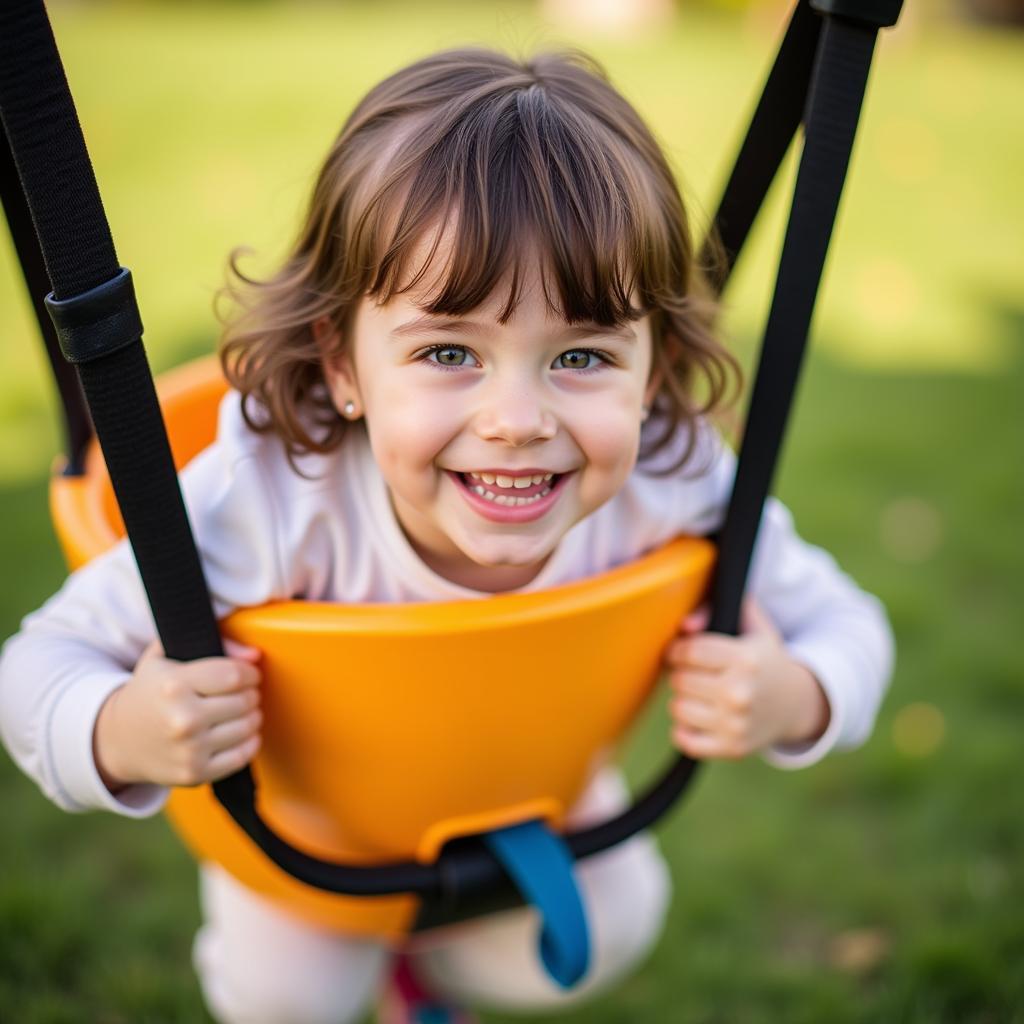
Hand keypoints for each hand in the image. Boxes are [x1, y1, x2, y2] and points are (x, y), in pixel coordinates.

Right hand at [93, 638, 262, 790]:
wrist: (117, 740)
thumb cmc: (150, 691)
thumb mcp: (166, 655)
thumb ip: (216, 643)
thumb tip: (255, 654)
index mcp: (174, 685)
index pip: (235, 675)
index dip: (250, 672)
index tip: (249, 674)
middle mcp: (183, 719)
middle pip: (245, 700)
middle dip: (251, 693)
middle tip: (245, 692)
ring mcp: (189, 750)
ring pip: (248, 727)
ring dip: (253, 716)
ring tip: (242, 711)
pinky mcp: (195, 773)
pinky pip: (242, 756)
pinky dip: (250, 743)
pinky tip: (241, 734)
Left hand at [664, 598, 828, 759]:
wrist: (795, 704)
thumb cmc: (764, 660)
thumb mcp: (751, 627)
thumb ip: (716, 610)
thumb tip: (686, 625)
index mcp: (745, 659)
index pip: (688, 651)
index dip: (677, 650)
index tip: (680, 652)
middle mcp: (740, 692)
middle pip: (680, 679)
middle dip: (681, 674)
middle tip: (694, 674)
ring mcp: (736, 723)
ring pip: (678, 708)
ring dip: (682, 700)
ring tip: (698, 695)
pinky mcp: (732, 748)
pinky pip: (686, 741)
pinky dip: (684, 731)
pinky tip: (696, 719)